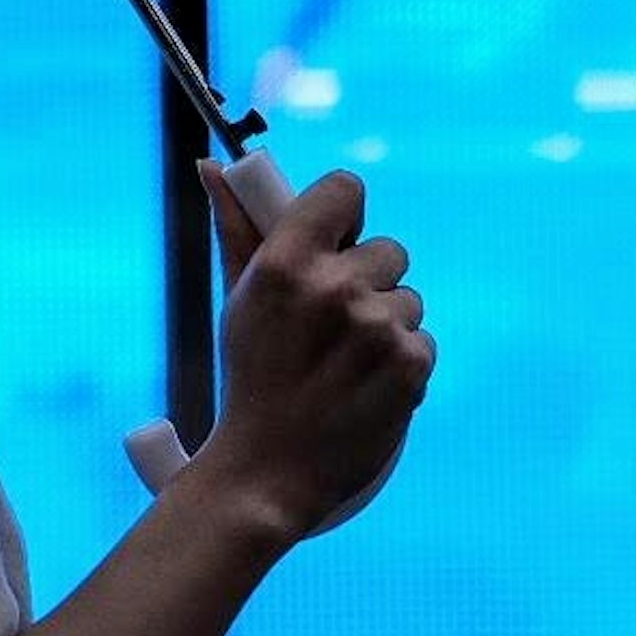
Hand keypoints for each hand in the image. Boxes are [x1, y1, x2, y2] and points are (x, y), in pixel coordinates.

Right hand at [196, 167, 433, 541]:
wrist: (269, 469)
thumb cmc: (250, 376)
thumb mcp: (238, 300)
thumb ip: (236, 228)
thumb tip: (211, 166)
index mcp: (286, 260)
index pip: (346, 190)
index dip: (343, 213)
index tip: (334, 239)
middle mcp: (335, 286)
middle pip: (388, 249)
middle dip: (367, 281)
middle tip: (333, 325)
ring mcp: (377, 327)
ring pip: (409, 299)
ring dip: (386, 326)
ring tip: (347, 365)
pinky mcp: (412, 365)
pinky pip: (424, 340)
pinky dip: (403, 363)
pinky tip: (369, 387)